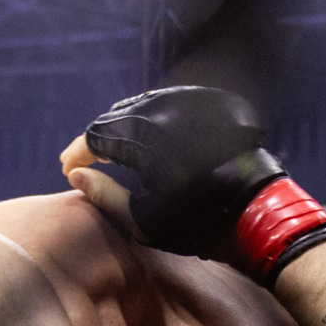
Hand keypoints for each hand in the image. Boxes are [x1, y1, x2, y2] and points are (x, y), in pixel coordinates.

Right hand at [61, 87, 325, 284]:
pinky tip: (145, 139)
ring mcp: (186, 101)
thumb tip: (77, 175)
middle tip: (87, 160)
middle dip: (98, 140)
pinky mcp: (206, 101)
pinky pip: (167, 105)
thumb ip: (105, 196)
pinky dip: (150, 120)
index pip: (95, 136)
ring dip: (122, 127)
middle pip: (115, 117)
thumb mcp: (145, 220)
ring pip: (141, 107)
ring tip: (113, 151)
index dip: (79, 153)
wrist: (256, 210)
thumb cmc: (198, 224)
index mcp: (143, 138)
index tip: (70, 167)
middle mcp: (163, 110)